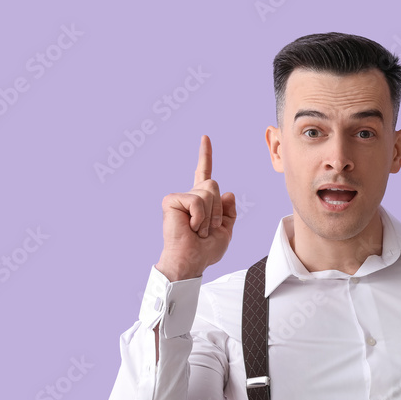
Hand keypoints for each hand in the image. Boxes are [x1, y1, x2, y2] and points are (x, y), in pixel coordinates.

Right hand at [155, 135, 236, 280]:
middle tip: (207, 229)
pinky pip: (197, 201)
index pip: (204, 173)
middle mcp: (190, 196)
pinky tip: (191, 228)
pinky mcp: (171, 200)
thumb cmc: (205, 250)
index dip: (205, 155)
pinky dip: (200, 218)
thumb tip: (227, 193)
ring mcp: (180, 197)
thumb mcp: (226, 230)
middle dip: (217, 209)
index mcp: (202, 201)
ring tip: (198, 230)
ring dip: (209, 216)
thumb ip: (229, 212)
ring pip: (208, 192)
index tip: (205, 138)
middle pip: (214, 185)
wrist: (191, 261)